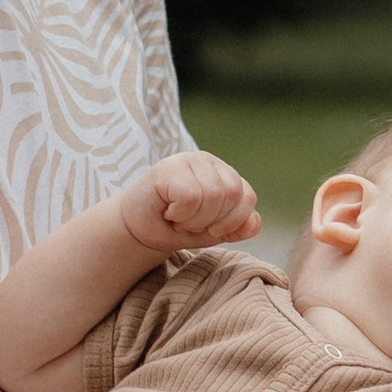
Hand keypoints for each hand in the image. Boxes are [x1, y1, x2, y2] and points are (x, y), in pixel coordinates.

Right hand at [119, 153, 260, 254]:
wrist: (137, 230)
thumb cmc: (175, 227)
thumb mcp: (212, 231)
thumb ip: (237, 227)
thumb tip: (255, 223)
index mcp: (223, 173)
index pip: (247, 196)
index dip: (232, 221)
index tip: (209, 228)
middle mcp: (208, 161)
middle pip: (232, 193)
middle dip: (211, 219)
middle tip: (189, 222)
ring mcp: (187, 160)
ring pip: (213, 194)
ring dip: (194, 218)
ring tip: (178, 216)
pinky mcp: (168, 167)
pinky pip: (191, 196)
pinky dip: (181, 213)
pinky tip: (169, 210)